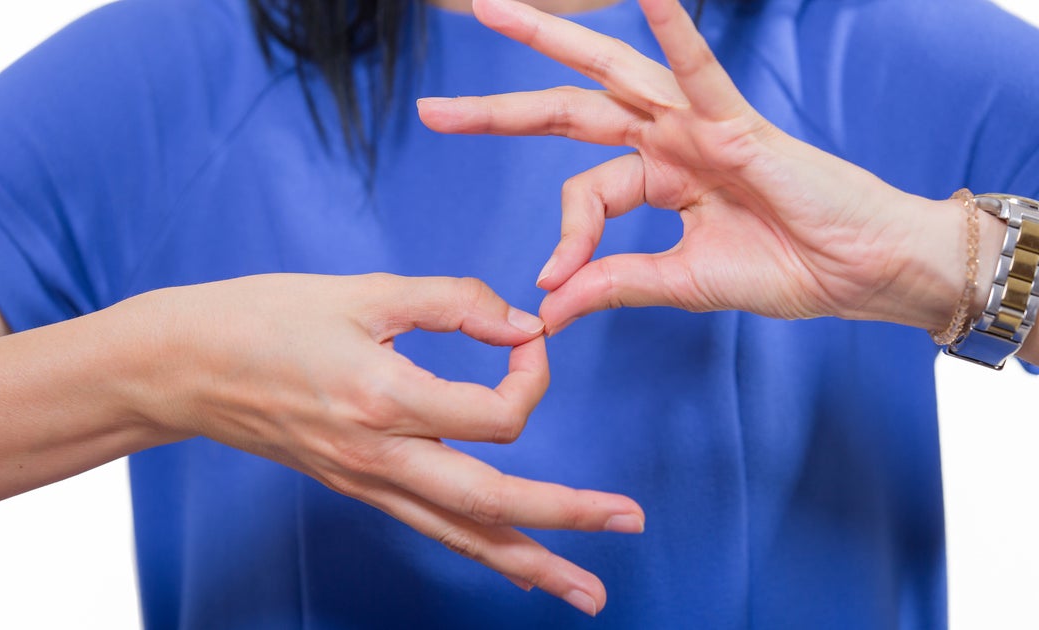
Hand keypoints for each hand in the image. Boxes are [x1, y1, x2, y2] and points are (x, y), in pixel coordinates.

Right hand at [121, 273, 643, 615]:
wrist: (186, 367)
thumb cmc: (267, 317)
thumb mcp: (364, 291)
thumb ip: (453, 301)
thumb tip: (522, 324)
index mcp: (386, 398)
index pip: (498, 412)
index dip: (533, 374)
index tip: (527, 337)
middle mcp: (381, 456)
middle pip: (494, 502)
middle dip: (568, 516)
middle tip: (629, 523)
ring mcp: (367, 482)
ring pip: (463, 536)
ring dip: (532, 563)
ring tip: (588, 592)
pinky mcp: (357, 488)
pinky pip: (430, 528)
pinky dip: (479, 550)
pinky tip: (512, 566)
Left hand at [418, 0, 969, 332]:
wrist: (861, 276)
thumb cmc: (788, 270)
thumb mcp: (681, 282)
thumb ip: (613, 283)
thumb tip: (548, 309)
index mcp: (656, 177)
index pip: (583, 193)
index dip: (562, 238)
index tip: (554, 285)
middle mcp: (668, 140)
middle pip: (569, 112)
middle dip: (499, 109)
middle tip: (432, 109)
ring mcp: (698, 125)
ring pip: (612, 74)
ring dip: (554, 40)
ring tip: (496, 12)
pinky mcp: (739, 125)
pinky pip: (700, 70)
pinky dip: (674, 30)